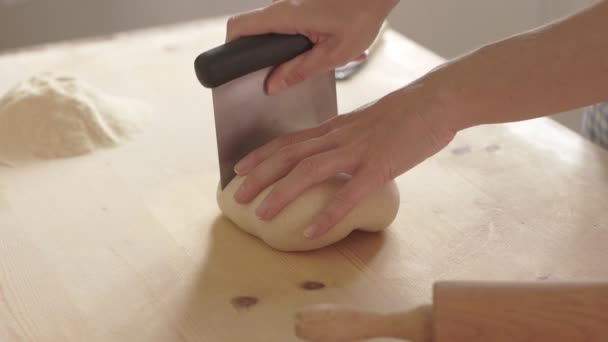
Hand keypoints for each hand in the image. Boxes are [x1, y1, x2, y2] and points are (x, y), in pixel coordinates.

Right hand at [226, 0, 397, 93]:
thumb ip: (300, 71)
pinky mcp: (303, 4)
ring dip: (283, 48)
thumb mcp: (333, 53)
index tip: (232, 68)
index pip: (238, 27)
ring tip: (309, 59)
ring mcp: (292, 3)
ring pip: (272, 28)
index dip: (229, 48)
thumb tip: (272, 85)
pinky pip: (289, 23)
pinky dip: (299, 39)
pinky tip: (323, 48)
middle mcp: (283, 5)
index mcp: (284, 15)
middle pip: (252, 30)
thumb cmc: (362, 14)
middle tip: (270, 74)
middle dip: (257, 54)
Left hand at [232, 86, 455, 238]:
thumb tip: (335, 154)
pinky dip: (327, 215)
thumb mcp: (366, 122)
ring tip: (263, 216)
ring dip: (281, 194)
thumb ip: (347, 137)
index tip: (241, 169)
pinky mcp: (378, 167)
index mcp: (335, 127)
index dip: (262, 155)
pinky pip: (347, 194)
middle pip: (288, 155)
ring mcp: (357, 151)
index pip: (290, 140)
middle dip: (259, 176)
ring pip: (308, 172)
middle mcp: (338, 137)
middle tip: (237, 196)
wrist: (435, 101)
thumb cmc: (405, 113)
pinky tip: (311, 232)